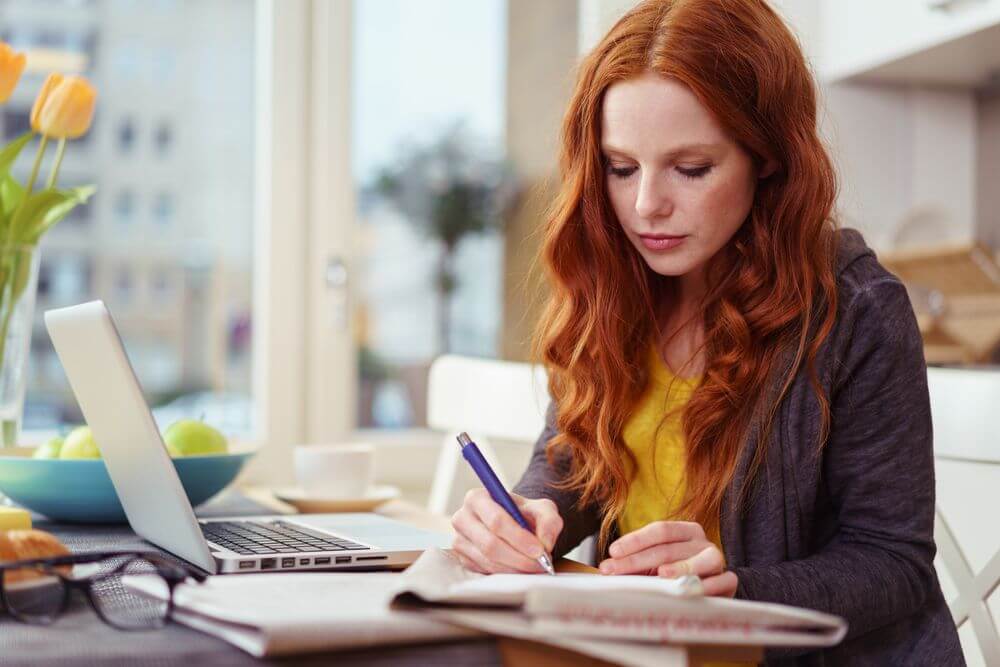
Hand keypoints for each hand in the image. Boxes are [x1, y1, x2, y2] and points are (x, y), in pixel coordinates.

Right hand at [450, 488, 562, 573]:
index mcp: (477, 498)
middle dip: (519, 558)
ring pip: (488, 561)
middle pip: (490, 544)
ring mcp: (459, 540)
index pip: (496, 520)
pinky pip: (486, 571)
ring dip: (516, 568)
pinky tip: (521, 569)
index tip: (540, 550)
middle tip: (541, 564)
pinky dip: (507, 573)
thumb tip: (545, 543)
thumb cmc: (525, 514)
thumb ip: (549, 521)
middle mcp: (462, 518)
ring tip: (536, 567)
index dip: (519, 538)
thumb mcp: (542, 509)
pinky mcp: (463, 559)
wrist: (514, 524)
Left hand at [598, 520, 737, 596]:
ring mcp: (717, 560)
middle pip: (668, 548)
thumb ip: (638, 563)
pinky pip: (721, 581)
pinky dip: (707, 586)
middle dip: (637, 560)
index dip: (635, 540)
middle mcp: (702, 541)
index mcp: (685, 530)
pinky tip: (690, 590)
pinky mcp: (729, 581)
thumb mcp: (657, 563)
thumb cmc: (678, 573)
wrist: (714, 586)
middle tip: (614, 570)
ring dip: (679, 568)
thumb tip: (606, 569)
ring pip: (698, 561)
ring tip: (661, 574)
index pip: (659, 530)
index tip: (612, 552)